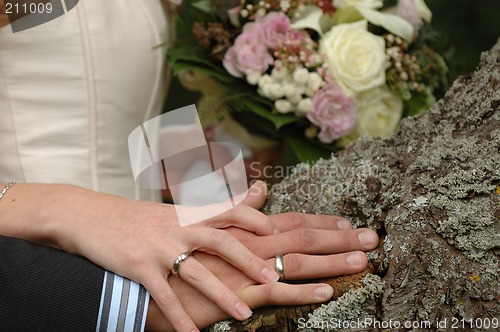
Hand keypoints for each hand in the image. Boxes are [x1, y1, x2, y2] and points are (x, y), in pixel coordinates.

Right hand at [0, 183, 280, 331]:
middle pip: (220, 241)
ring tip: (244, 314)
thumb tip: (223, 201)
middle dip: (248, 260)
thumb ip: (202, 208)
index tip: (276, 231)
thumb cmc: (134, 216)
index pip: (228, 209)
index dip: (254, 218)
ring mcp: (158, 247)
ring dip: (222, 294)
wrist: (88, 215)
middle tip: (274, 278)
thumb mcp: (169, 209)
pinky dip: (178, 318)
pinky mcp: (139, 267)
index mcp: (186, 213)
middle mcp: (177, 227)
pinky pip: (164, 296)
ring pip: (197, 272)